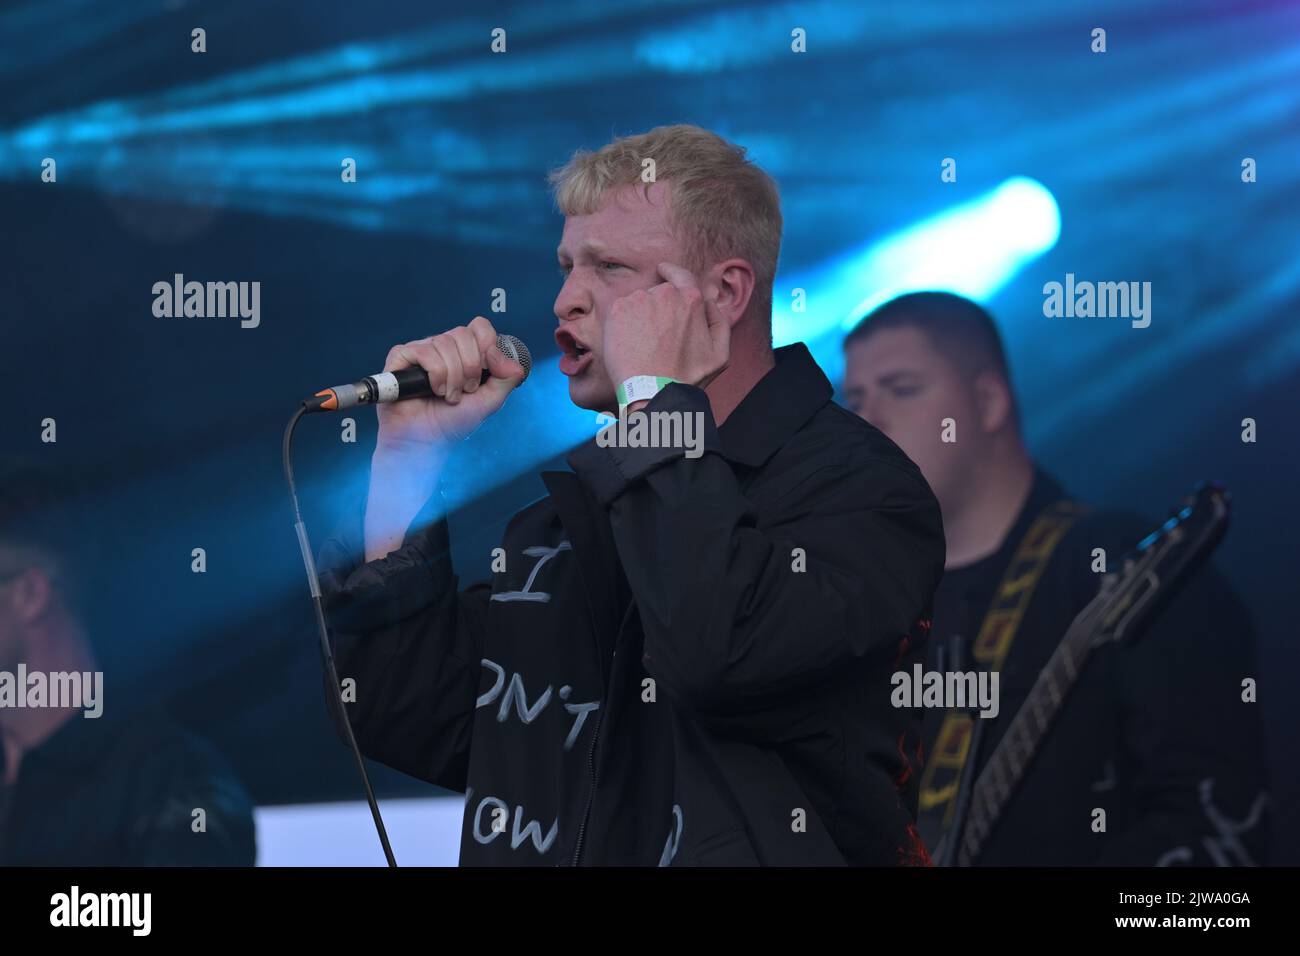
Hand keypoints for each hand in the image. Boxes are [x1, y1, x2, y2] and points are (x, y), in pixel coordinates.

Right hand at [374, 316, 525, 458]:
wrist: (426, 440)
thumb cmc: (454, 421)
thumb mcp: (490, 401)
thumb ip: (506, 379)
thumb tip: (512, 360)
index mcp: (464, 352)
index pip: (480, 328)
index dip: (486, 345)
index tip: (486, 371)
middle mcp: (443, 347)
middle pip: (463, 333)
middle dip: (470, 367)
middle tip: (466, 390)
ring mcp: (422, 350)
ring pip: (444, 343)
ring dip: (452, 377)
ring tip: (448, 396)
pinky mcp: (401, 357)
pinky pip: (424, 352)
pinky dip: (435, 375)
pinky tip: (433, 390)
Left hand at [602, 262, 730, 390]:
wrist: (652, 391)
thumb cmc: (687, 376)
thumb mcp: (720, 353)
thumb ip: (719, 321)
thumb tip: (710, 300)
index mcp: (690, 299)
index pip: (680, 274)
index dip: (671, 272)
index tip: (663, 271)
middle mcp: (664, 294)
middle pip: (658, 292)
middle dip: (657, 308)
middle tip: (657, 336)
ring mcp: (638, 300)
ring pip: (638, 302)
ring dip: (640, 317)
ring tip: (643, 345)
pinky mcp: (617, 310)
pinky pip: (621, 310)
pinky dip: (623, 323)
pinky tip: (630, 344)